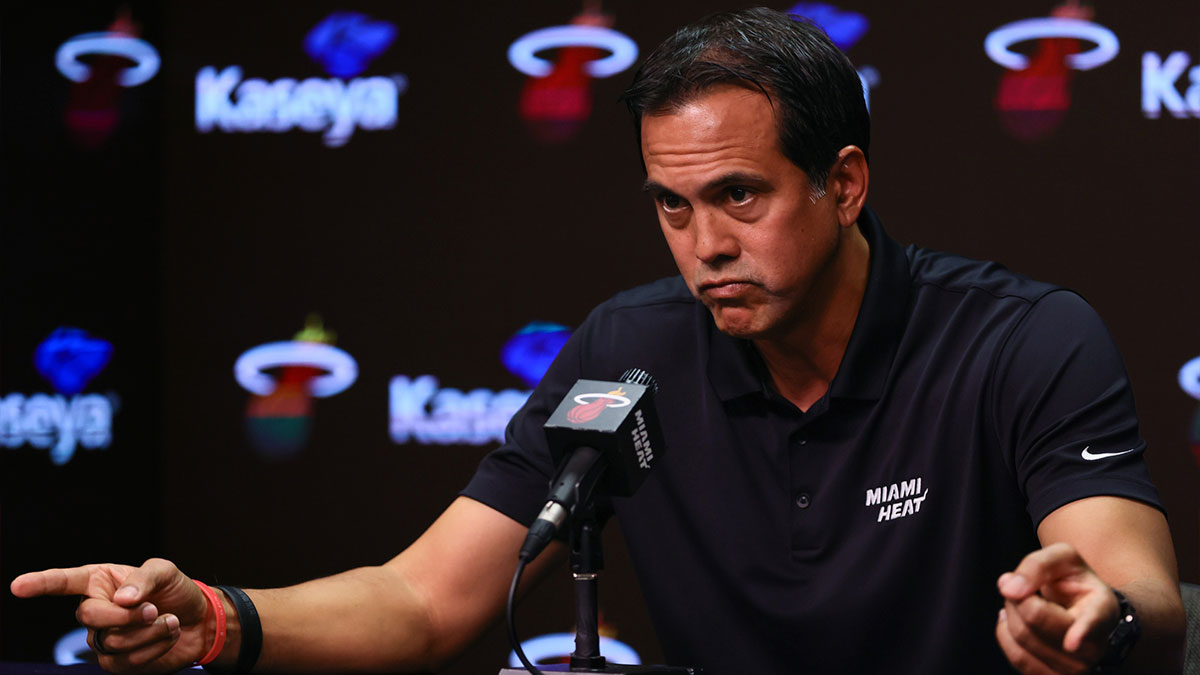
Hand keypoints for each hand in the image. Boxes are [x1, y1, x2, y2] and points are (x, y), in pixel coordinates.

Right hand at [10, 558, 211, 673]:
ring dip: (149, 632)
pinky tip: (168, 636)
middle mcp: (94, 611)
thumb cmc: (176, 590)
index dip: (41, 584)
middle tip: (154, 610)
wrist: (198, 620)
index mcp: (99, 582)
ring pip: (112, 642)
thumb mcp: (165, 571)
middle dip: (126, 616)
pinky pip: (126, 661)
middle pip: (89, 617)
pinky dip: (154, 648)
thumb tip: (123, 599)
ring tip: (170, 621)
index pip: (64, 581)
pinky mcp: (117, 662)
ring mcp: (102, 639)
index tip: (18, 586)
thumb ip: (144, 578)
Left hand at [995, 542, 1118, 673]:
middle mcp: (1094, 645)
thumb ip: (1036, 566)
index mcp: (1102, 610)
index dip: (1082, 632)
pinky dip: (1006, 634)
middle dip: (1018, 597)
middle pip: (1035, 619)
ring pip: (1022, 639)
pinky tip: (1017, 621)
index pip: (1092, 622)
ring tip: (1025, 604)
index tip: (1071, 644)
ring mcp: (1077, 667)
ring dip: (1011, 614)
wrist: (1087, 611)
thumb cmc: (1075, 583)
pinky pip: (1017, 658)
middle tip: (1026, 588)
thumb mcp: (1063, 559)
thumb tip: (1008, 588)